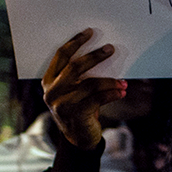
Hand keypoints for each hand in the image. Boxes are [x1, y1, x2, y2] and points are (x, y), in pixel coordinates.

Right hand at [43, 29, 125, 150]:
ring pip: (90, 84)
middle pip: (75, 67)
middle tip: (110, 48)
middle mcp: (52, 92)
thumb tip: (103, 53)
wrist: (79, 139)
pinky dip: (112, 93)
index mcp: (48, 81)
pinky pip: (98, 98)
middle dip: (95, 56)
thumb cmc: (79, 109)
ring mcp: (62, 104)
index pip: (61, 56)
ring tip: (123, 82)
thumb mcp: (74, 91)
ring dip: (110, 81)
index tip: (90, 32)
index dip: (75, 42)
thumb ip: (79, 76)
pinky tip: (121, 91)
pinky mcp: (76, 114)